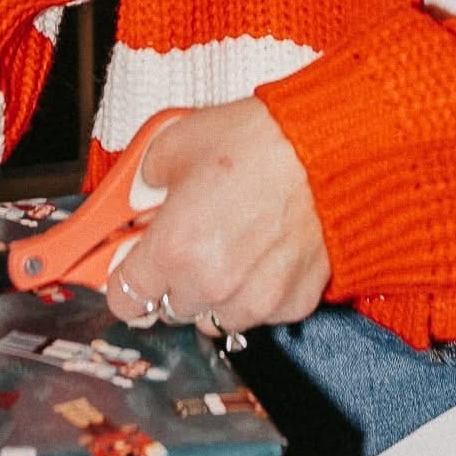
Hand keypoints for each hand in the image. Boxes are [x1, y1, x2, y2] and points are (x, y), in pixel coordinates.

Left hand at [103, 99, 328, 336]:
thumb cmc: (259, 140)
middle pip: (171, 307)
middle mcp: (211, 285)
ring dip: (216, 291)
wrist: (330, 148)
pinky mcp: (293, 304)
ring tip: (235, 244)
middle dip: (175, 278)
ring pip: (215, 316)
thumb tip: (138, 200)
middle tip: (193, 240)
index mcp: (174, 249)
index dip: (126, 280)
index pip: (125, 300)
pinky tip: (268, 250)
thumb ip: (143, 180)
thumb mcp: (176, 142)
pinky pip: (261, 312)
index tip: (133, 268)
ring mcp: (254, 300)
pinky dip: (258, 289)